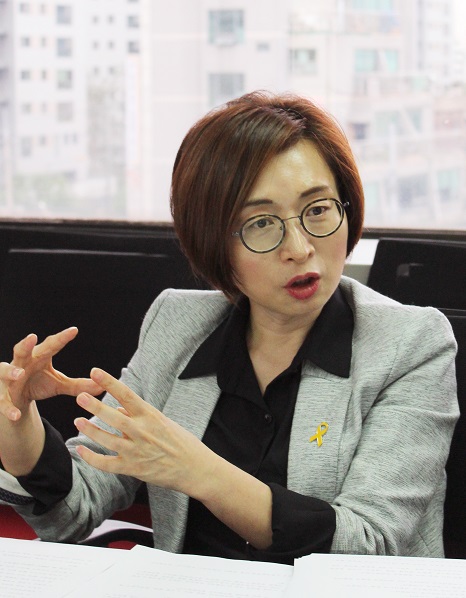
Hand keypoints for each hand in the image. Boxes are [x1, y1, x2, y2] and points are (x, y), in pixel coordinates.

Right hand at [0, 328, 102, 421]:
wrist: (17, 399)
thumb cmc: (38, 384)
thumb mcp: (59, 384)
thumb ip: (78, 385)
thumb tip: (102, 386)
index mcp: (38, 357)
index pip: (50, 345)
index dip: (61, 338)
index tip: (74, 330)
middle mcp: (21, 364)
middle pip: (21, 351)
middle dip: (25, 345)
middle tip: (32, 337)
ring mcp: (9, 379)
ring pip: (5, 371)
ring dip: (10, 372)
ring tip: (19, 374)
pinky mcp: (2, 396)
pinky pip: (2, 401)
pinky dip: (8, 409)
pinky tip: (16, 415)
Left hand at [74, 368, 216, 498]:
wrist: (195, 469)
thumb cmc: (182, 443)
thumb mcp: (163, 422)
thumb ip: (139, 415)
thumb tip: (117, 408)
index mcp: (151, 416)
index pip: (127, 394)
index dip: (110, 382)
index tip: (95, 372)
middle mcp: (142, 432)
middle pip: (113, 416)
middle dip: (94, 406)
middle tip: (80, 396)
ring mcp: (136, 451)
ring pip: (106, 440)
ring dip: (90, 430)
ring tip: (77, 421)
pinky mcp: (132, 468)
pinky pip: (106, 464)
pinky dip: (91, 457)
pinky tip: (80, 449)